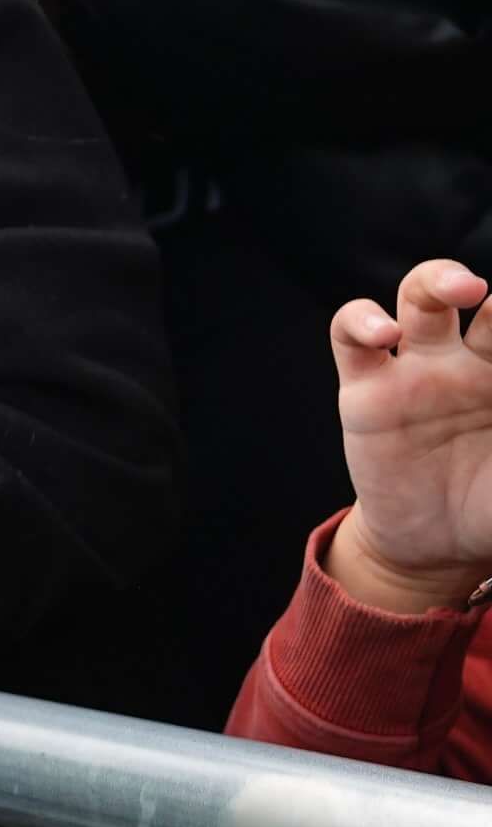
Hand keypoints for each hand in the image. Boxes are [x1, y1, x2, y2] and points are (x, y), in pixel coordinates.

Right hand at [325, 259, 491, 612]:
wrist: (436, 546)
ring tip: (463, 288)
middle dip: (477, 282)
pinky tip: (383, 335)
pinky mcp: (365, 389)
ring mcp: (415, 371)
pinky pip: (350, 336)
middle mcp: (467, 362)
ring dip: (436, 280)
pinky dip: (361, 322)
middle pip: (469, 295)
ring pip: (418, 298)